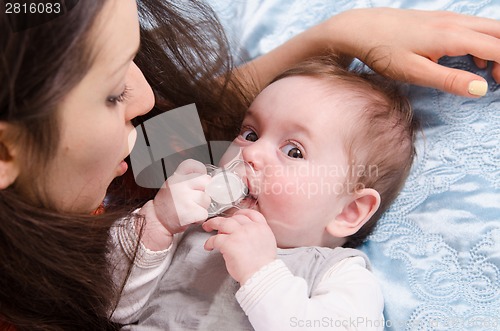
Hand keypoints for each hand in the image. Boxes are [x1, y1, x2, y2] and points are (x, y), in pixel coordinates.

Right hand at [153, 159, 210, 233]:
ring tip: (190, 209)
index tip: (199, 179)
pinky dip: (200, 218)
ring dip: (202, 206)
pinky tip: (190, 217)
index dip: (200, 171)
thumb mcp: (174, 186)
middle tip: (193, 200)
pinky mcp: (189, 212)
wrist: (156, 222)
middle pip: (206, 182)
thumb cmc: (167, 205)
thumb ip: (189, 180)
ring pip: (206, 199)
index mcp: (175, 177)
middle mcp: (179, 185)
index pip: (192, 164)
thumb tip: (209, 179)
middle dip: (203, 192)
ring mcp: (185, 198)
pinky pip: (204, 213)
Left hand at [203, 209, 276, 283]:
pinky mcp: (228, 243)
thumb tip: (245, 236)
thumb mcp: (267, 245)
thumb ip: (257, 236)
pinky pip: (215, 238)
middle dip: (226, 220)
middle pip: (235, 217)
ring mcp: (239, 234)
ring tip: (208, 227)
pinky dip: (209, 242)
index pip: (251, 213)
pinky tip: (208, 246)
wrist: (261, 275)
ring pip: (222, 222)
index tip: (235, 215)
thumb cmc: (263, 267)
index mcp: (262, 228)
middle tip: (219, 223)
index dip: (241, 213)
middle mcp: (251, 228)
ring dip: (213, 223)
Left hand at [323, 8, 499, 96]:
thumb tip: (481, 89)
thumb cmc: (384, 51)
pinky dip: (482, 42)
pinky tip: (473, 61)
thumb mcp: (415, 72)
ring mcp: (447, 18)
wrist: (360, 28)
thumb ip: (449, 80)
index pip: (496, 48)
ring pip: (487, 28)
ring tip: (492, 74)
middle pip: (498, 32)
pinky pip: (472, 27)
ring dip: (496, 48)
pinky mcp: (439, 20)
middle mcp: (454, 22)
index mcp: (452, 36)